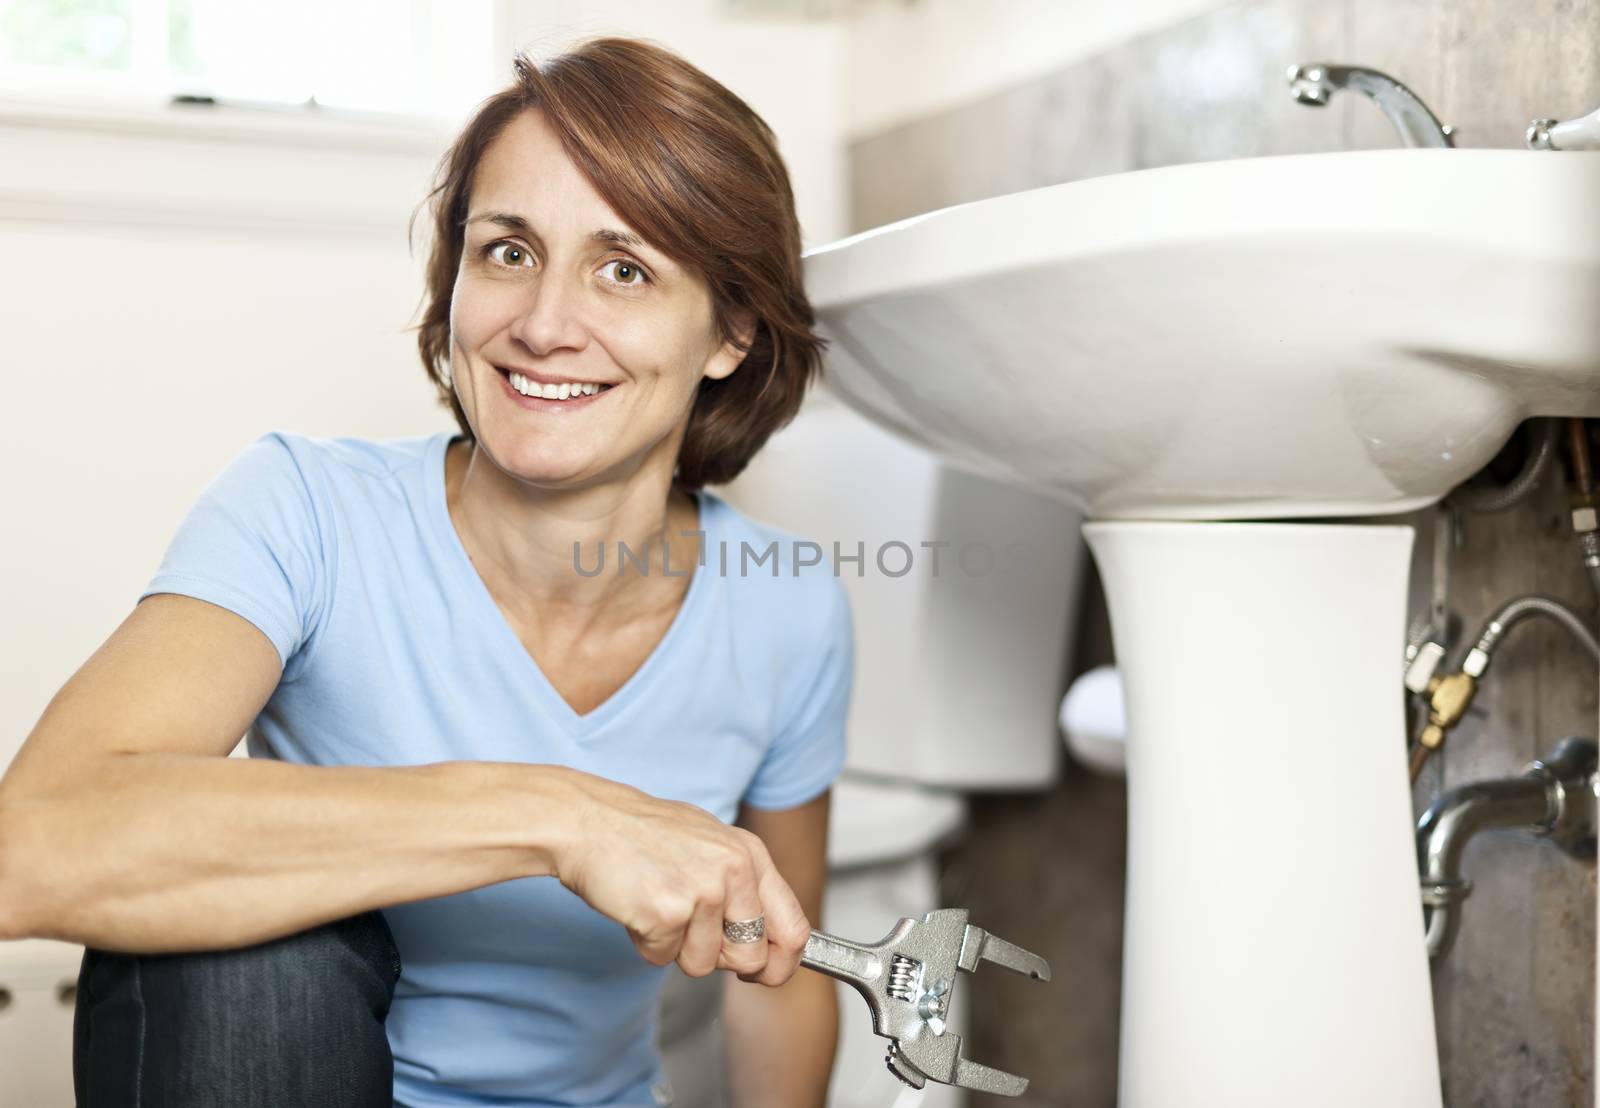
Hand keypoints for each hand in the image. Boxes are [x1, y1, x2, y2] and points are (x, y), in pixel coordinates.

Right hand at [551, 770, 810, 985]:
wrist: (588, 821)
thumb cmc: (644, 835)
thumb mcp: (710, 846)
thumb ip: (744, 889)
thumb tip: (772, 945)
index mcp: (750, 855)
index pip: (795, 930)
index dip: (780, 964)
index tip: (764, 972)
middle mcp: (734, 870)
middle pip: (751, 958)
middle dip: (719, 959)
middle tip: (690, 930)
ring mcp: (702, 891)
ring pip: (703, 965)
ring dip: (677, 948)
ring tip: (657, 905)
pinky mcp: (667, 912)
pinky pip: (663, 959)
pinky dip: (647, 944)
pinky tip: (636, 906)